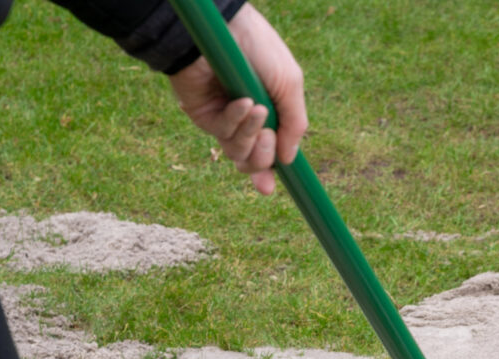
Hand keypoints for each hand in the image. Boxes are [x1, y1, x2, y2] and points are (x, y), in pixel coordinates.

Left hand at [168, 3, 307, 194]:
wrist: (223, 28)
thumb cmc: (258, 48)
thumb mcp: (289, 84)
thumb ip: (295, 124)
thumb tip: (289, 160)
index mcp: (271, 111)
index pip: (273, 150)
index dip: (272, 171)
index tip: (270, 189)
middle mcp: (246, 119)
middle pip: (255, 161)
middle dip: (264, 157)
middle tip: (268, 138)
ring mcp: (224, 117)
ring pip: (238, 152)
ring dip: (251, 137)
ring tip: (256, 109)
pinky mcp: (203, 113)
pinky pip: (223, 133)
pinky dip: (236, 120)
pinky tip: (240, 101)